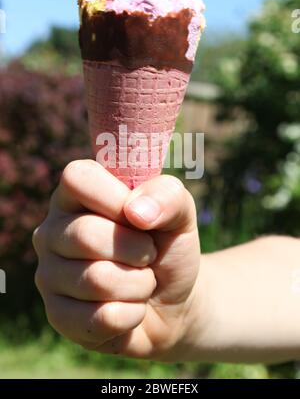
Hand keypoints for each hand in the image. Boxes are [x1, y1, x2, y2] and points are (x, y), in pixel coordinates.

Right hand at [33, 160, 200, 359]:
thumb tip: (136, 212)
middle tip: (148, 253)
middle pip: (86, 235)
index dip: (115, 198)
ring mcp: (49, 274)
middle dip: (137, 249)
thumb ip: (168, 197)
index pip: (77, 178)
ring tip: (141, 281)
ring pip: (97, 280)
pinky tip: (131, 308)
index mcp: (75, 195)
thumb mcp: (180, 215)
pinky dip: (132, 314)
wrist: (172, 301)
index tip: (140, 216)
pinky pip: (101, 318)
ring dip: (139, 284)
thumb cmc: (166, 247)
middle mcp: (53, 231)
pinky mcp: (57, 316)